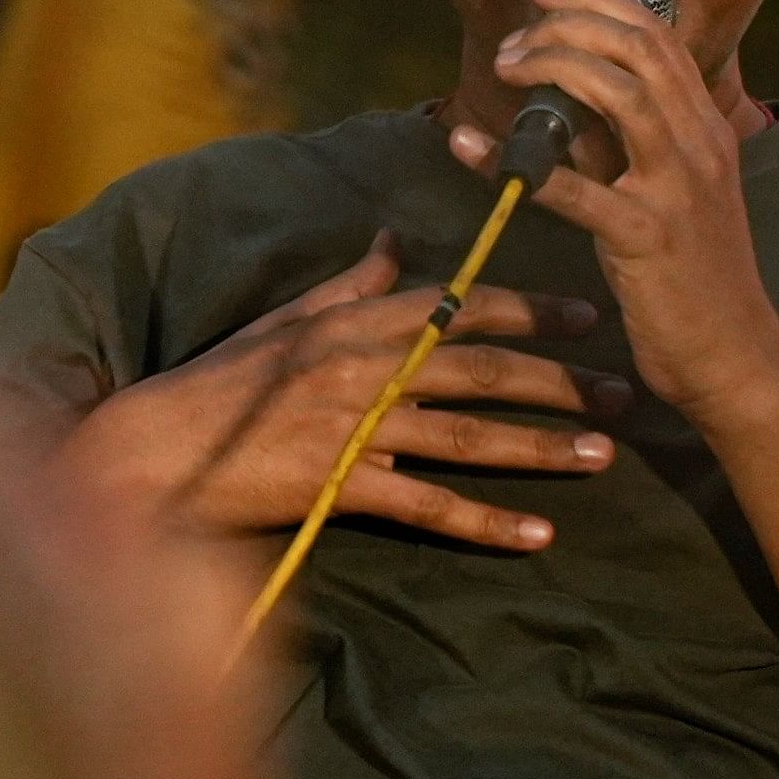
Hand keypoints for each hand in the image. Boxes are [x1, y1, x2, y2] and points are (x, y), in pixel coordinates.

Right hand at [62, 232, 627, 552]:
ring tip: (605, 455)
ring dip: (544, 446)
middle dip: (563, 377)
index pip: (461, 305)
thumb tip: (391, 242)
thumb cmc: (216, 385)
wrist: (151, 454)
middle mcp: (366, 366)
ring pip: (471, 435)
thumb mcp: (283, 320)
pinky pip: (430, 508)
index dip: (532, 309)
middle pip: (485, 368)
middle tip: (627, 390)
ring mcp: (356, 427)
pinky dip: (487, 524)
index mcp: (356, 321)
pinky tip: (538, 537)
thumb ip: (347, 285)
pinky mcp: (341, 485)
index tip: (590, 314)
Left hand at [450, 0, 778, 420]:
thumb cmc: (694, 276)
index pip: (657, 37)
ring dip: (552, 67)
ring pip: (619, 94)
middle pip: (637, 49)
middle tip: (516, 35)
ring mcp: (676, 187)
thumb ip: (622, 145)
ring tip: (504, 68)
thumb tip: (558, 102)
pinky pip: (571, 187)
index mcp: (706, 128)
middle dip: (568, 24)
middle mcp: (699, 144)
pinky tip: (466, 147)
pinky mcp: (645, 235)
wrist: (734, 356)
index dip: (599, 1)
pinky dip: (512, 162)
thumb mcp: (670, 194)